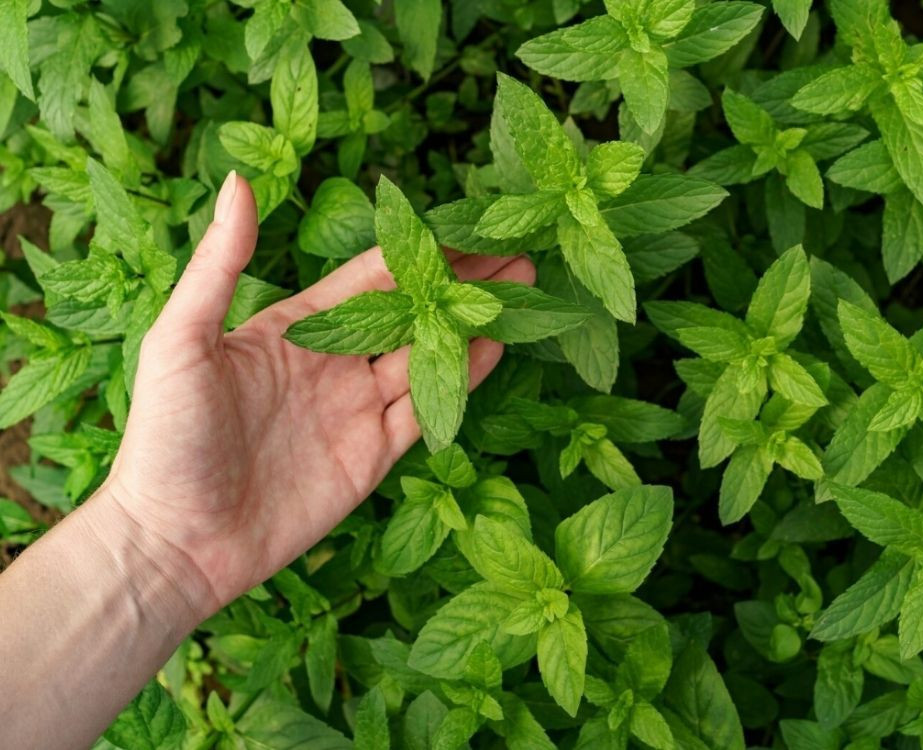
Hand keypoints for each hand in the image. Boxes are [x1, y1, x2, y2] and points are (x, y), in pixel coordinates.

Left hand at [102, 173, 533, 620]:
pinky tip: (495, 348)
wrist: (174, 543)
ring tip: (521, 291)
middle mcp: (332, 363)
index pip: (370, 276)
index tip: (465, 221)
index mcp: (293, 328)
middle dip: (461, 282)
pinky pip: (426, 410)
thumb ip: (220, 265)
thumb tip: (238, 181)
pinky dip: (462, 379)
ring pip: (427, 356)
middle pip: (410, 311)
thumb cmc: (165, 438)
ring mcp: (355, 410)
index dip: (418, 248)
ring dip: (472, 324)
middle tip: (516, 251)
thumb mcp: (180, 341)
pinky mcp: (372, 456)